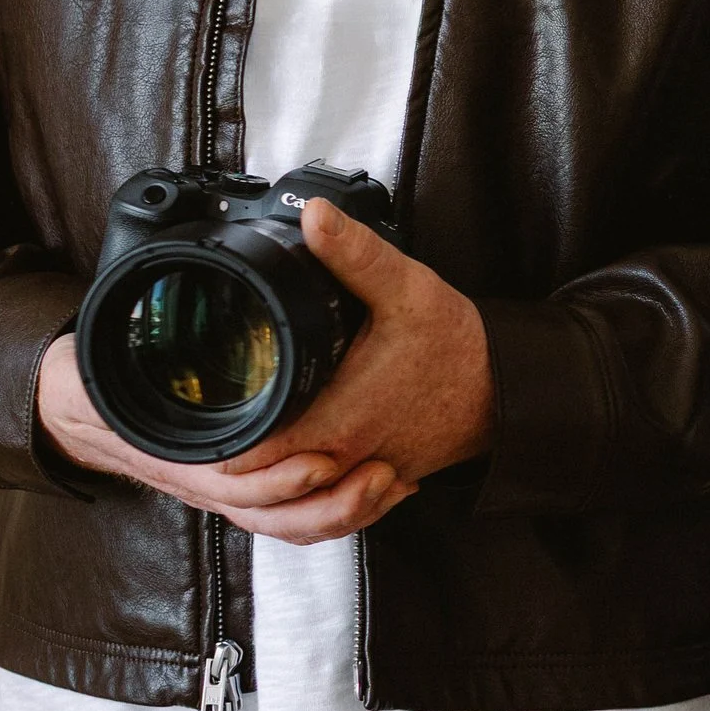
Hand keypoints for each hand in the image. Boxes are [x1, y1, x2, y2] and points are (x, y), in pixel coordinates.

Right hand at [38, 335, 409, 543]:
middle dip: (333, 503)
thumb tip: (94, 380)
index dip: (279, 480)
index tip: (323, 462)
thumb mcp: (86, 380)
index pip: (236, 485)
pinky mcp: (260, 490)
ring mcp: (238, 494)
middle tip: (381, 473)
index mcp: (183, 461)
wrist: (89, 411)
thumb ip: (101, 378)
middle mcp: (214, 487)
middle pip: (279, 517)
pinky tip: (392, 484)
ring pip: (298, 524)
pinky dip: (349, 508)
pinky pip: (306, 516)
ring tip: (396, 481)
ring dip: (350, 510)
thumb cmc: (95, 391)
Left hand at [217, 199, 493, 502]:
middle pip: (259, 484)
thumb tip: (314, 214)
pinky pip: (328, 494)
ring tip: (246, 431)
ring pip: (293, 496)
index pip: (245, 459)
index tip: (197, 412)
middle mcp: (346, 458)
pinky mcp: (382, 479)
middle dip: (232, 456)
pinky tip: (298, 446)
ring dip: (267, 471)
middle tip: (211, 415)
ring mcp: (364, 476)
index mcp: (337, 420)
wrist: (511, 391)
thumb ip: (354, 254)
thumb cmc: (459, 347)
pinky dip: (306, 478)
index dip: (212, 442)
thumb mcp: (407, 289)